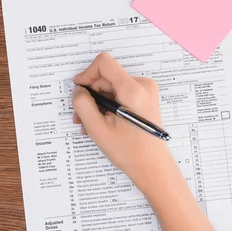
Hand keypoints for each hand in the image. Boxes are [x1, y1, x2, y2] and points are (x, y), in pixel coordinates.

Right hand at [71, 53, 170, 184]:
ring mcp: (145, 91)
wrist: (153, 168)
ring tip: (88, 124)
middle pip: (106, 77)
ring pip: (110, 87)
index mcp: (133, 90)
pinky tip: (100, 123)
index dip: (86, 74)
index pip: (104, 63)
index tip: (78, 90)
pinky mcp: (144, 98)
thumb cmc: (129, 151)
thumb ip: (83, 104)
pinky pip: (118, 94)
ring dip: (97, 103)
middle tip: (80, 117)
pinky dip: (107, 105)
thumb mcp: (98, 128)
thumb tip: (78, 90)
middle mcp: (142, 85)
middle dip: (90, 95)